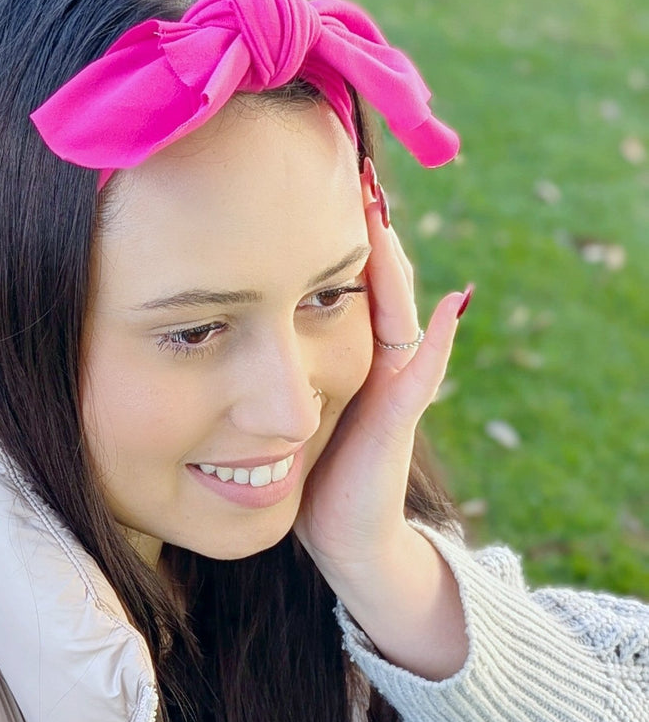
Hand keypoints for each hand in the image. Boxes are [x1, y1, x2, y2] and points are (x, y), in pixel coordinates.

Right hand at [295, 159, 470, 677]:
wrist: (348, 542)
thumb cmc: (367, 492)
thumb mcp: (392, 429)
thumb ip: (419, 372)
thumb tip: (460, 300)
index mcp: (390, 361)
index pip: (383, 283)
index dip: (371, 235)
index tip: (351, 184)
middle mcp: (369, 359)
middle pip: (356, 283)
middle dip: (338, 233)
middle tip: (315, 178)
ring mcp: (338, 374)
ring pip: (323, 306)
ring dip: (307, 261)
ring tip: (281, 215)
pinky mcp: (311, 392)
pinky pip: (298, 336)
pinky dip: (288, 303)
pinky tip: (261, 286)